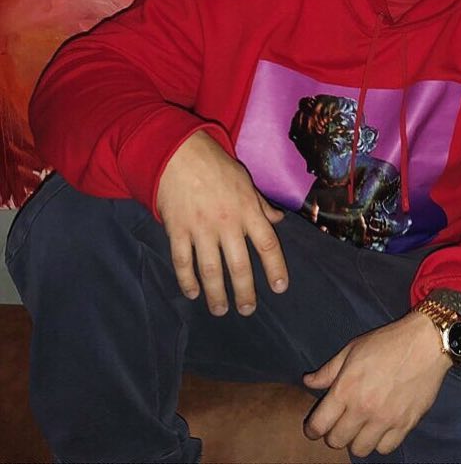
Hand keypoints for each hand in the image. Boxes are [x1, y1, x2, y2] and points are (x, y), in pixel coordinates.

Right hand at [156, 130, 287, 315]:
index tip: (280, 287)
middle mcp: (227, 223)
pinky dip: (187, 280)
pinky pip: (182, 261)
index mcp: (247, 211)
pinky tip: (193, 293)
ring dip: (216, 293)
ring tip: (221, 310)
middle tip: (248, 310)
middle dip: (245, 292)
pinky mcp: (177, 230)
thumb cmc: (216, 167)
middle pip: (239, 265)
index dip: (275, 268)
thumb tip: (279, 220)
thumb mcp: (246, 182)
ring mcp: (201, 229)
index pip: (268, 245)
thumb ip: (262, 206)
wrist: (179, 153)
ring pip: (210, 270)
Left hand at [302, 311, 451, 456]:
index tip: (315, 428)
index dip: (312, 429)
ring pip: (360, 450)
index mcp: (346, 389)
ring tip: (361, 426)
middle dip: (334, 434)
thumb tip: (307, 381)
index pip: (319, 426)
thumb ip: (328, 371)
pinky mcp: (405, 424)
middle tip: (340, 423)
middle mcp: (363, 409)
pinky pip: (385, 448)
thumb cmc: (386, 342)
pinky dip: (380, 442)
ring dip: (356, 440)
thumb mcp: (352, 349)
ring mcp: (385, 419)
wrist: (425, 343)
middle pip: (337, 441)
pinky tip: (380, 427)